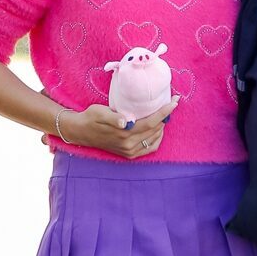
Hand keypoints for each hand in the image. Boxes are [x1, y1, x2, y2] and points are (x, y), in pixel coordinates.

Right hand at [56, 98, 179, 157]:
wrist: (81, 132)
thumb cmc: (91, 118)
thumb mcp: (100, 112)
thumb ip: (114, 117)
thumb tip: (124, 122)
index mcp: (125, 133)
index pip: (152, 122)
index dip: (165, 111)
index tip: (175, 101)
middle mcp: (129, 145)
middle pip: (156, 130)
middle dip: (166, 116)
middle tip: (171, 103)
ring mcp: (130, 151)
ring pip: (155, 139)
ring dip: (161, 126)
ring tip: (164, 114)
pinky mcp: (129, 155)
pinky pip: (150, 148)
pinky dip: (156, 138)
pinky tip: (156, 129)